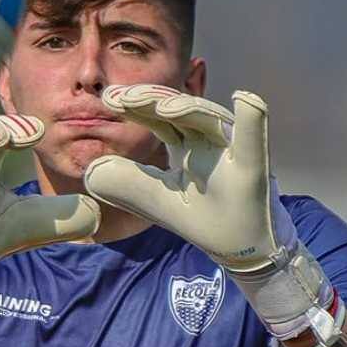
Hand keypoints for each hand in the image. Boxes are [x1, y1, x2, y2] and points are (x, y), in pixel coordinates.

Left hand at [83, 85, 342, 346]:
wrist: (244, 250)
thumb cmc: (207, 220)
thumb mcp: (159, 203)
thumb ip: (130, 185)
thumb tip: (91, 172)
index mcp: (186, 144)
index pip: (158, 117)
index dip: (135, 106)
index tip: (108, 99)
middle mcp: (209, 140)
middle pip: (181, 109)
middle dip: (153, 99)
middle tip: (123, 96)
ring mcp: (234, 149)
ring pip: (210, 118)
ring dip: (188, 108)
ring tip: (163, 107)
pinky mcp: (256, 167)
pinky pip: (254, 140)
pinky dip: (253, 119)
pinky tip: (246, 99)